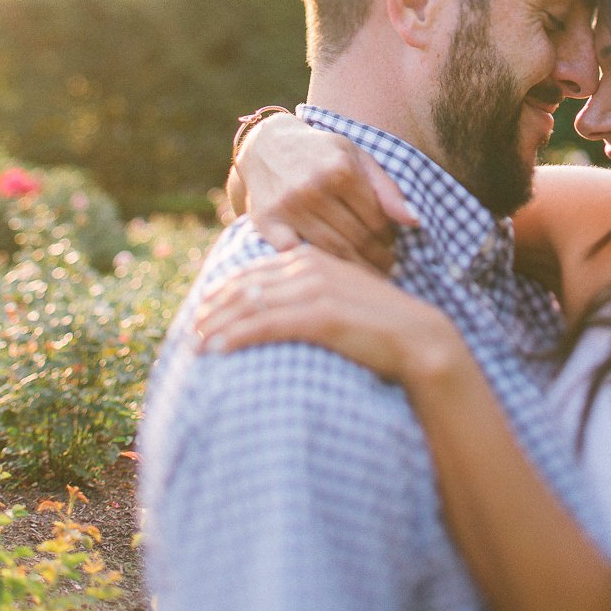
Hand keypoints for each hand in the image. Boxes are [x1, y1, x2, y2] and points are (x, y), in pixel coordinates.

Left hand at [194, 246, 464, 383]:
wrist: (418, 338)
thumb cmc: (380, 326)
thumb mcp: (342, 298)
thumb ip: (311, 294)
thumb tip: (281, 308)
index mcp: (312, 259)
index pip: (254, 272)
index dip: (223, 290)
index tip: (202, 309)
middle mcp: (309, 268)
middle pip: (246, 286)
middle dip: (214, 309)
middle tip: (192, 330)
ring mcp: (315, 290)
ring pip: (251, 306)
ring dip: (218, 326)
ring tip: (196, 346)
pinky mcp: (320, 316)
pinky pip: (267, 325)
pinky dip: (237, 337)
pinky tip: (217, 351)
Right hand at [235, 114, 417, 271]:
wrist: (265, 144)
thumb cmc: (320, 152)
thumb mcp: (357, 157)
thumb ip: (386, 188)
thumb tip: (414, 221)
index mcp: (341, 170)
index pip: (377, 220)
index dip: (390, 239)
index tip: (395, 248)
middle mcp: (314, 188)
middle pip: (357, 239)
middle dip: (378, 259)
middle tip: (387, 270)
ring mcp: (289, 207)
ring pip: (331, 251)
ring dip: (355, 268)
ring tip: (369, 275)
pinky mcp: (267, 221)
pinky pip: (295, 254)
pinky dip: (315, 265)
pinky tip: (331, 273)